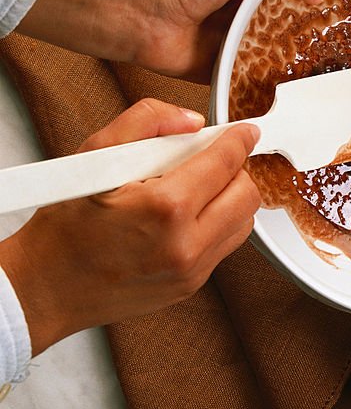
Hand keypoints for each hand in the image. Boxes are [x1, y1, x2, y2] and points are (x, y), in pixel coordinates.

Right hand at [0, 99, 260, 355]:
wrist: (45, 288)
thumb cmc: (65, 227)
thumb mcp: (94, 156)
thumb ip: (145, 122)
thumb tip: (190, 120)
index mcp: (165, 208)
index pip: (225, 163)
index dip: (238, 140)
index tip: (244, 131)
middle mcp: (186, 245)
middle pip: (247, 195)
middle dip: (236, 170)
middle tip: (212, 160)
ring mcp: (192, 271)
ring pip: (243, 222)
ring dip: (230, 199)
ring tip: (197, 188)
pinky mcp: (192, 286)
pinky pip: (225, 246)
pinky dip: (218, 224)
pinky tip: (188, 216)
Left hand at [142, 0, 323, 80]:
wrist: (145, 13)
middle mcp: (257, 11)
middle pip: (303, 25)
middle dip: (323, 32)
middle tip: (348, 41)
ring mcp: (247, 42)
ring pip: (288, 56)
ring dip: (303, 61)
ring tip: (330, 68)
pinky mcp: (235, 71)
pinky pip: (264, 81)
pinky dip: (278, 85)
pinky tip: (299, 87)